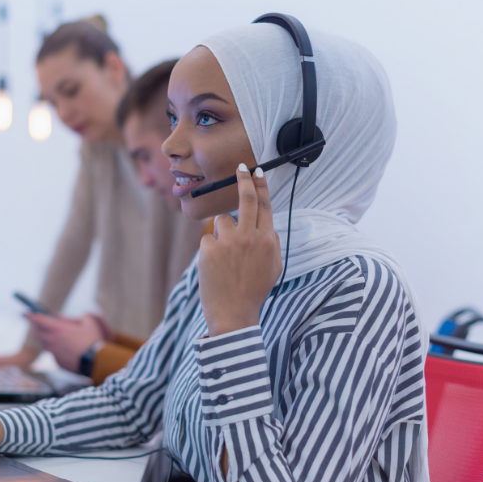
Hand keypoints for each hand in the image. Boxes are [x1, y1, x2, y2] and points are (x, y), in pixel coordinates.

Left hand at [26, 312, 105, 371]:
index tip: (24, 312)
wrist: (97, 362)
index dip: (30, 315)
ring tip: (54, 336)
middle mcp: (52, 341)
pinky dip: (54, 349)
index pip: (38, 320)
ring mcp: (53, 353)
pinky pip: (52, 353)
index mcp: (57, 329)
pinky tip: (64, 348)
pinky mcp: (57, 362)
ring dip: (46, 338)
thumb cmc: (93, 340)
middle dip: (37, 326)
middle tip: (40, 323)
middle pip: (38, 332)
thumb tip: (65, 317)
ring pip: (44, 344)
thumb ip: (77, 317)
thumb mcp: (88, 322)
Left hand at [198, 164, 281, 336]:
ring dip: (222, 234)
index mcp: (267, 240)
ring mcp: (228, 241)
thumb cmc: (254, 291)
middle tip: (240, 168)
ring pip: (222, 221)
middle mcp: (250, 236)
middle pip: (245, 199)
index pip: (264, 205)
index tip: (256, 171)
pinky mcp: (209, 249)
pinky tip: (215, 268)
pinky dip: (209, 251)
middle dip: (243, 180)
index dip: (260, 185)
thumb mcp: (274, 267)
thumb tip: (267, 226)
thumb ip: (272, 243)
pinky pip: (208, 239)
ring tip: (225, 258)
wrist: (234, 313)